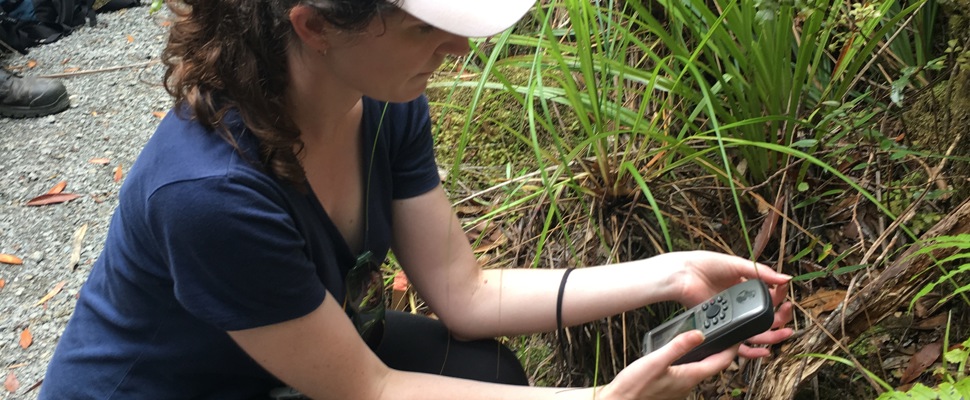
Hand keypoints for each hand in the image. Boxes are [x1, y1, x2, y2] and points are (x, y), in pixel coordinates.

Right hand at [599, 330, 737, 399]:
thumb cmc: (635, 386)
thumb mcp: (656, 360)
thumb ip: (678, 346)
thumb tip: (699, 333)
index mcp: (689, 376)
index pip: (720, 362)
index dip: (731, 349)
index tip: (738, 337)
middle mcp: (688, 385)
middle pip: (710, 366)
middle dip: (718, 351)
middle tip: (722, 335)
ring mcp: (679, 389)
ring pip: (697, 370)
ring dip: (702, 356)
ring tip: (701, 341)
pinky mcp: (669, 389)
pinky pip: (684, 374)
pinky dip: (687, 363)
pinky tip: (678, 356)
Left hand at [651, 251, 793, 358]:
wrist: (684, 275)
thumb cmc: (706, 266)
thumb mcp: (737, 265)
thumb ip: (761, 273)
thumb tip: (786, 279)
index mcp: (745, 286)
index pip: (768, 295)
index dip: (779, 295)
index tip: (785, 291)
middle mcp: (740, 302)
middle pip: (766, 315)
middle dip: (780, 316)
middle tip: (787, 312)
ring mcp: (732, 315)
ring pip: (756, 330)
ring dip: (773, 334)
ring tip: (785, 333)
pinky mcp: (722, 325)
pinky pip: (740, 341)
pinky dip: (753, 349)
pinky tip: (764, 350)